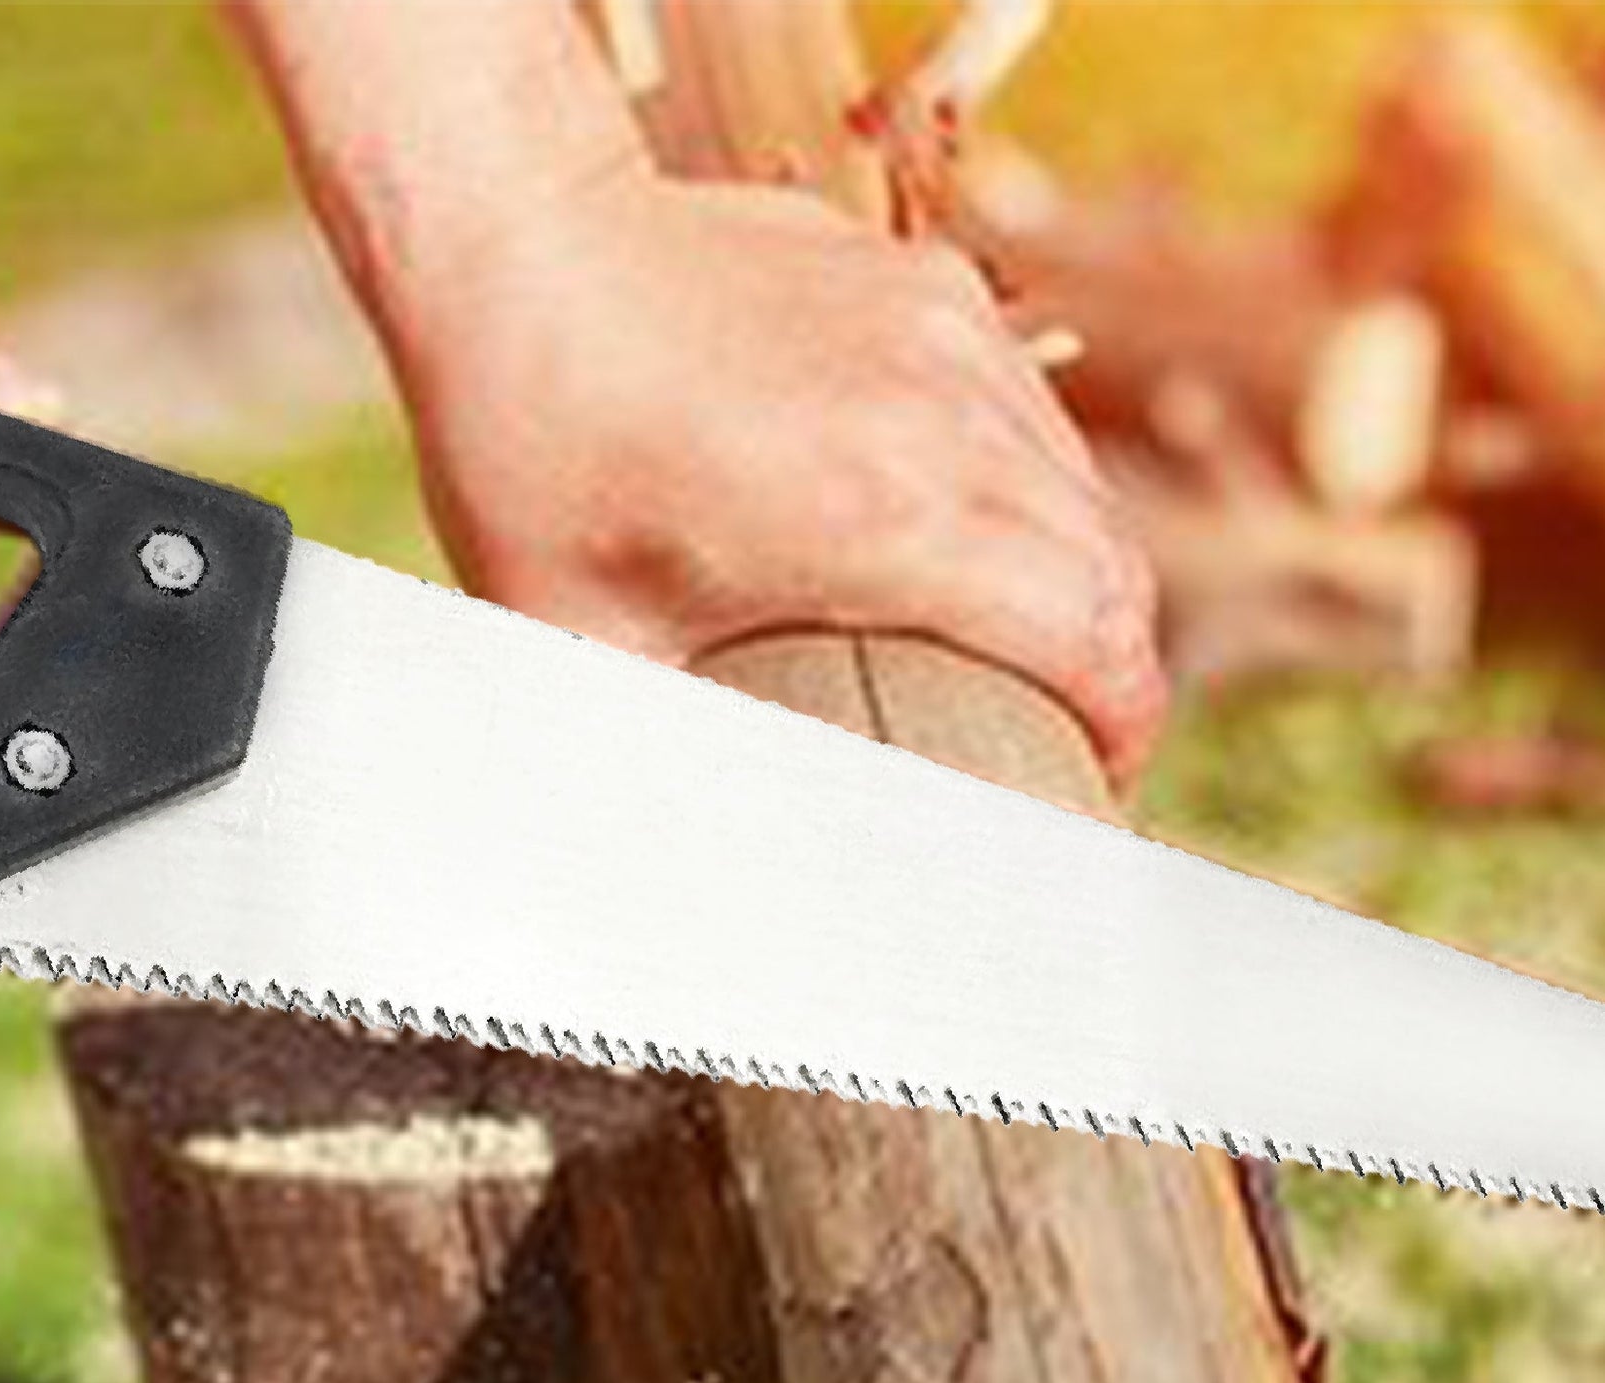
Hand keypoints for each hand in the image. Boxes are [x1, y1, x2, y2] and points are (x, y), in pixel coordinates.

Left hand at [390, 174, 1164, 783]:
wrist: (519, 247)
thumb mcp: (586, 648)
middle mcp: (945, 420)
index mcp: (882, 520)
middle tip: (1064, 734)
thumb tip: (686, 875)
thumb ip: (664, 755)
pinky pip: (1026, 415)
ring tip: (1023, 647)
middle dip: (1111, 667)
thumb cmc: (536, 454)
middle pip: (1112, 566)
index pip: (1094, 633)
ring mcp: (947, 338)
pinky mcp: (925, 290)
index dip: (1125, 721)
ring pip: (1081, 486)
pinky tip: (968, 534)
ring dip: (1076, 578)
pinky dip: (1028, 492)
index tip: (1101, 775)